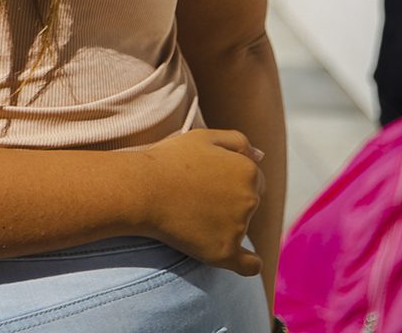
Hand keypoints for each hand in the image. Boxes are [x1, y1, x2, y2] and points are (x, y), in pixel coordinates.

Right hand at [135, 129, 263, 275]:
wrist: (139, 189)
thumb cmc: (166, 161)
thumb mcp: (202, 137)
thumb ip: (237, 141)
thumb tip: (261, 155)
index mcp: (248, 171)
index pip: (253, 180)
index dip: (230, 180)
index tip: (207, 183)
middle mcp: (250, 199)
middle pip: (250, 204)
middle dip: (231, 201)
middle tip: (196, 198)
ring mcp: (239, 227)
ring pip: (243, 229)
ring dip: (227, 225)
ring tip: (191, 216)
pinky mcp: (224, 252)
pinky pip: (249, 265)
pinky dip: (248, 263)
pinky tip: (243, 260)